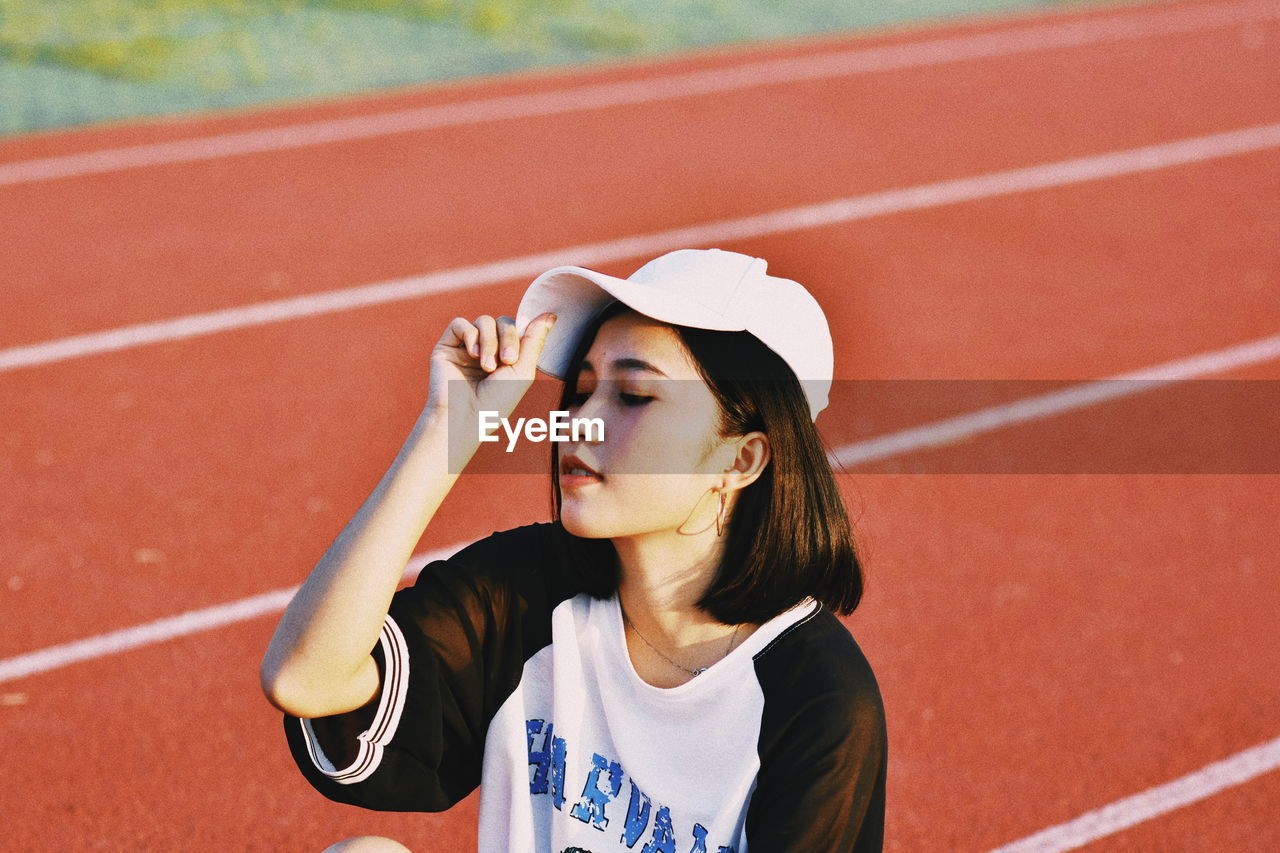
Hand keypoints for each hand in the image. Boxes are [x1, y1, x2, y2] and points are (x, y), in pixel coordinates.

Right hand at [425, 312, 556, 420]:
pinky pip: (460, 323)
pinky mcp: (447, 346)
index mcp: (505, 356)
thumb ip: (535, 341)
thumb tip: (551, 314)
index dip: (520, 335)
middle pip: (503, 321)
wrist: (465, 417)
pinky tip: (472, 354)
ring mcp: (466, 347)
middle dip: (508, 338)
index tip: (516, 358)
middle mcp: (486, 349)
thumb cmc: (496, 402)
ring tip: (487, 366)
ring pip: (484, 320)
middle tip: (506, 361)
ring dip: (490, 341)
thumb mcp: (523, 371)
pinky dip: (470, 334)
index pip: (517, 329)